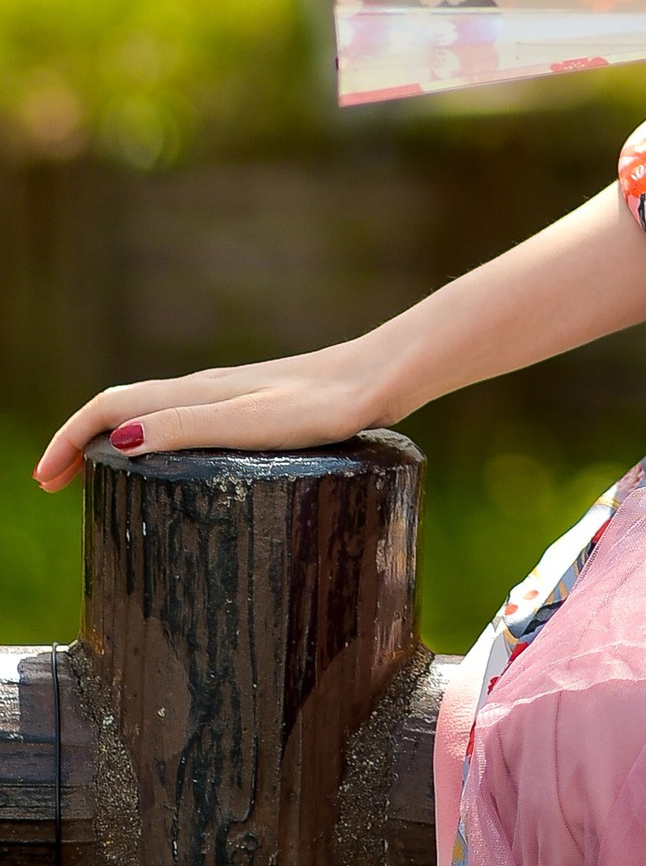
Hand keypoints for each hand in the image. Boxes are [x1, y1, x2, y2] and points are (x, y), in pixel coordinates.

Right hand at [35, 341, 390, 493]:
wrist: (381, 379)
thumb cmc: (322, 406)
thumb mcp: (252, 423)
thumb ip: (189, 426)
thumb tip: (121, 440)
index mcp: (196, 393)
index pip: (111, 406)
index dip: (70, 438)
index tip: (45, 479)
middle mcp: (206, 389)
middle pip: (123, 407)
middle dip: (80, 441)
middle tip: (55, 486)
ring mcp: (230, 397)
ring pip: (151, 412)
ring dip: (111, 441)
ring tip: (95, 480)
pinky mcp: (255, 409)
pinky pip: (182, 420)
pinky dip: (150, 440)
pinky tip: (168, 465)